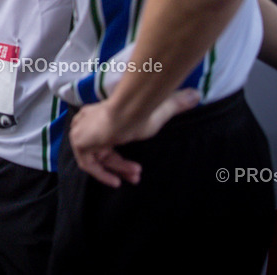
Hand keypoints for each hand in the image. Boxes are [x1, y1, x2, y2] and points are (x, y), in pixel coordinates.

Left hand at [69, 88, 200, 186]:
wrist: (128, 112)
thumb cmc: (142, 110)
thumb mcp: (160, 110)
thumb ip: (175, 104)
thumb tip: (196, 95)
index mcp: (99, 113)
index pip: (106, 137)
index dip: (121, 154)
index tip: (137, 167)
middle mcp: (87, 122)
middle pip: (103, 150)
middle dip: (122, 164)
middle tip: (138, 174)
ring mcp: (81, 133)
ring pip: (98, 158)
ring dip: (117, 169)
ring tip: (135, 177)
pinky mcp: (80, 144)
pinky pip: (88, 165)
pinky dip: (101, 175)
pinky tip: (116, 182)